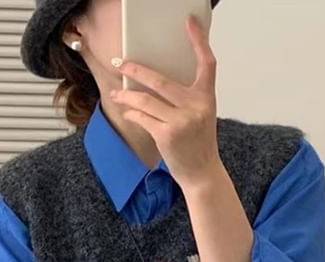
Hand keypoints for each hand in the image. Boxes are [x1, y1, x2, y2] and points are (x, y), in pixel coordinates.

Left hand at [109, 14, 219, 187]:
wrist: (202, 173)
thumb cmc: (199, 146)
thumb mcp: (201, 117)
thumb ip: (187, 99)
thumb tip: (156, 84)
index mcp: (206, 98)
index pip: (207, 63)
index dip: (199, 41)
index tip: (190, 23)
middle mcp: (196, 106)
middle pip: (160, 80)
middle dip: (135, 69)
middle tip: (120, 63)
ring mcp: (181, 121)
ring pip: (146, 99)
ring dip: (127, 95)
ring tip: (117, 93)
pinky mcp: (167, 134)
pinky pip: (142, 117)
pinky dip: (132, 113)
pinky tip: (128, 112)